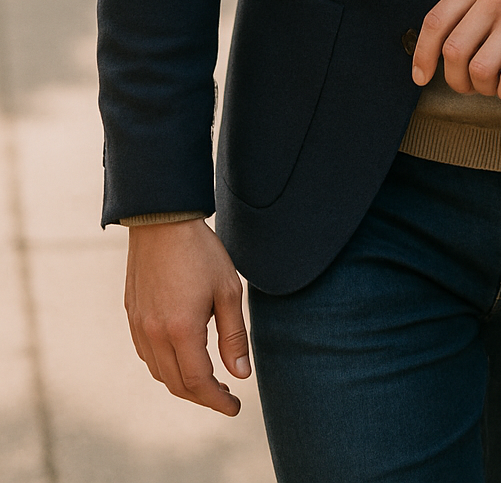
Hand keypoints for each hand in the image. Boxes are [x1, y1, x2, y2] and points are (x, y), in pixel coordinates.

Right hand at [125, 218, 249, 415]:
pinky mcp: (131, 316)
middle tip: (226, 397)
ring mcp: (139, 326)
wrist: (161, 220)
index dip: (218, 401)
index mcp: (181, 330)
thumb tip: (241, 375)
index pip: (199, 382)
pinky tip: (183, 357)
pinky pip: (147, 355)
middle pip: (178, 384)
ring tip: (208, 380)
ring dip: (183, 384)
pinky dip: (166, 366)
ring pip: (160, 373)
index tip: (235, 407)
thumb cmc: (201, 252)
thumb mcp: (228, 290)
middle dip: (203, 397)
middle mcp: (154, 334)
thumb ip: (234, 336)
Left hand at [412, 0, 500, 102]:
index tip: (421, 77)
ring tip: (491, 85)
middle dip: (454, 80)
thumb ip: (471, 1)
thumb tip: (440, 42)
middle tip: (465, 85)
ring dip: (481, 88)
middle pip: (454, 51)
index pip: (436, 22)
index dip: (422, 55)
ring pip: (480, 70)